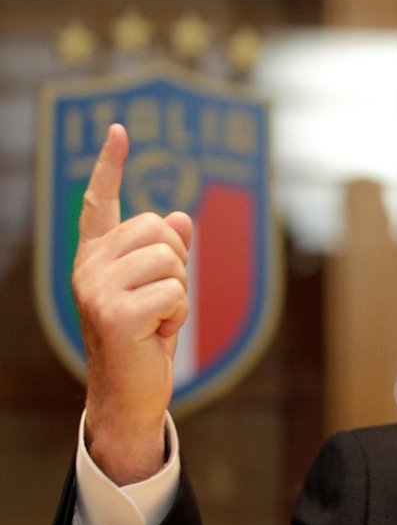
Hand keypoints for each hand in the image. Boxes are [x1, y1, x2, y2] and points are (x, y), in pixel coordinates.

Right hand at [72, 123, 192, 483]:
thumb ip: (167, 254)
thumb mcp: (161, 291)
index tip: (118, 131)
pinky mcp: (114, 313)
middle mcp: (88, 267)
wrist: (131, 394)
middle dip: (177, 265)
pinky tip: (158, 335)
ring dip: (181, 294)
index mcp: (95, 257)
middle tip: (160, 303)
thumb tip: (180, 216)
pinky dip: (180, 316)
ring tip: (158, 321)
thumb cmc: (147, 341)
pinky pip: (176, 292)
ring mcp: (96, 289)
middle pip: (159, 229)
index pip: (100, 202)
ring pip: (171, 261)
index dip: (110, 165)